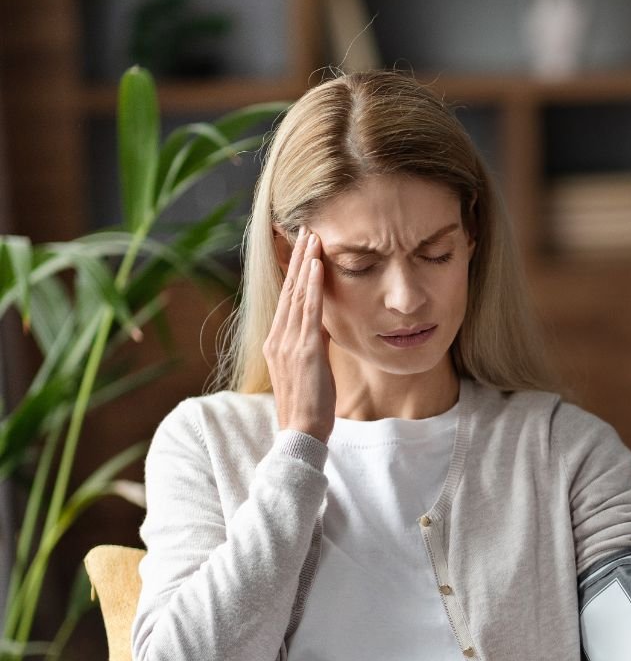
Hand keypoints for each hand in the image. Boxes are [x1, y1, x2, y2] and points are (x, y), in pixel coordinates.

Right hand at [264, 228, 335, 441]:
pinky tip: (316, 266)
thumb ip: (312, 344)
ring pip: (297, 294)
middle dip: (297, 257)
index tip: (301, 248)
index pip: (286, 298)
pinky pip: (308, 311)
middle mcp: (278, 337)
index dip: (293, 271)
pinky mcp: (304, 349)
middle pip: (288, 289)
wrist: (301, 431)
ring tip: (313, 237)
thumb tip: (322, 326)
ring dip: (305, 263)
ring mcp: (289, 342)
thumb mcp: (308, 369)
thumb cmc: (309, 405)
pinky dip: (311, 286)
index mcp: (277, 342)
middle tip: (306, 229)